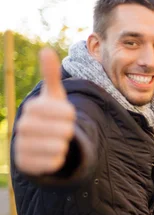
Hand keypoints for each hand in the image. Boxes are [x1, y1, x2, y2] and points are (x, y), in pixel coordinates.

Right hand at [14, 48, 74, 174]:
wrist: (40, 141)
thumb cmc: (52, 116)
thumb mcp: (55, 97)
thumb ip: (51, 76)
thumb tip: (46, 50)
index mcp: (32, 108)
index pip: (66, 112)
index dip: (71, 115)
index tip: (68, 116)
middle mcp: (23, 127)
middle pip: (63, 131)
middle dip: (69, 131)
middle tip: (63, 130)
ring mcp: (21, 146)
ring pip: (58, 148)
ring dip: (64, 145)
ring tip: (58, 141)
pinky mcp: (24, 164)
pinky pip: (53, 163)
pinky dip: (58, 159)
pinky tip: (52, 154)